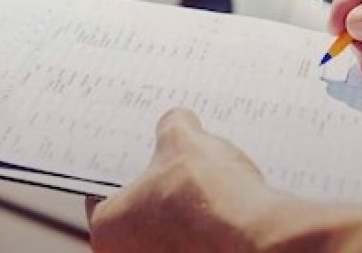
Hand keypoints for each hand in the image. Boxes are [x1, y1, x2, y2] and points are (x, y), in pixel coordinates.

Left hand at [86, 109, 361, 252]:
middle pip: (137, 215)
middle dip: (156, 191)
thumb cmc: (206, 198)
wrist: (259, 243)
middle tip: (173, 163)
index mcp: (106, 229)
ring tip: (206, 181)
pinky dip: (208, 230)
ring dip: (185, 213)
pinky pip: (198, 244)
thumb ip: (172, 127)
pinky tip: (228, 207)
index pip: (101, 193)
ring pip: (169, 234)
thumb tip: (178, 121)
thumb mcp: (183, 141)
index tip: (136, 155)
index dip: (122, 167)